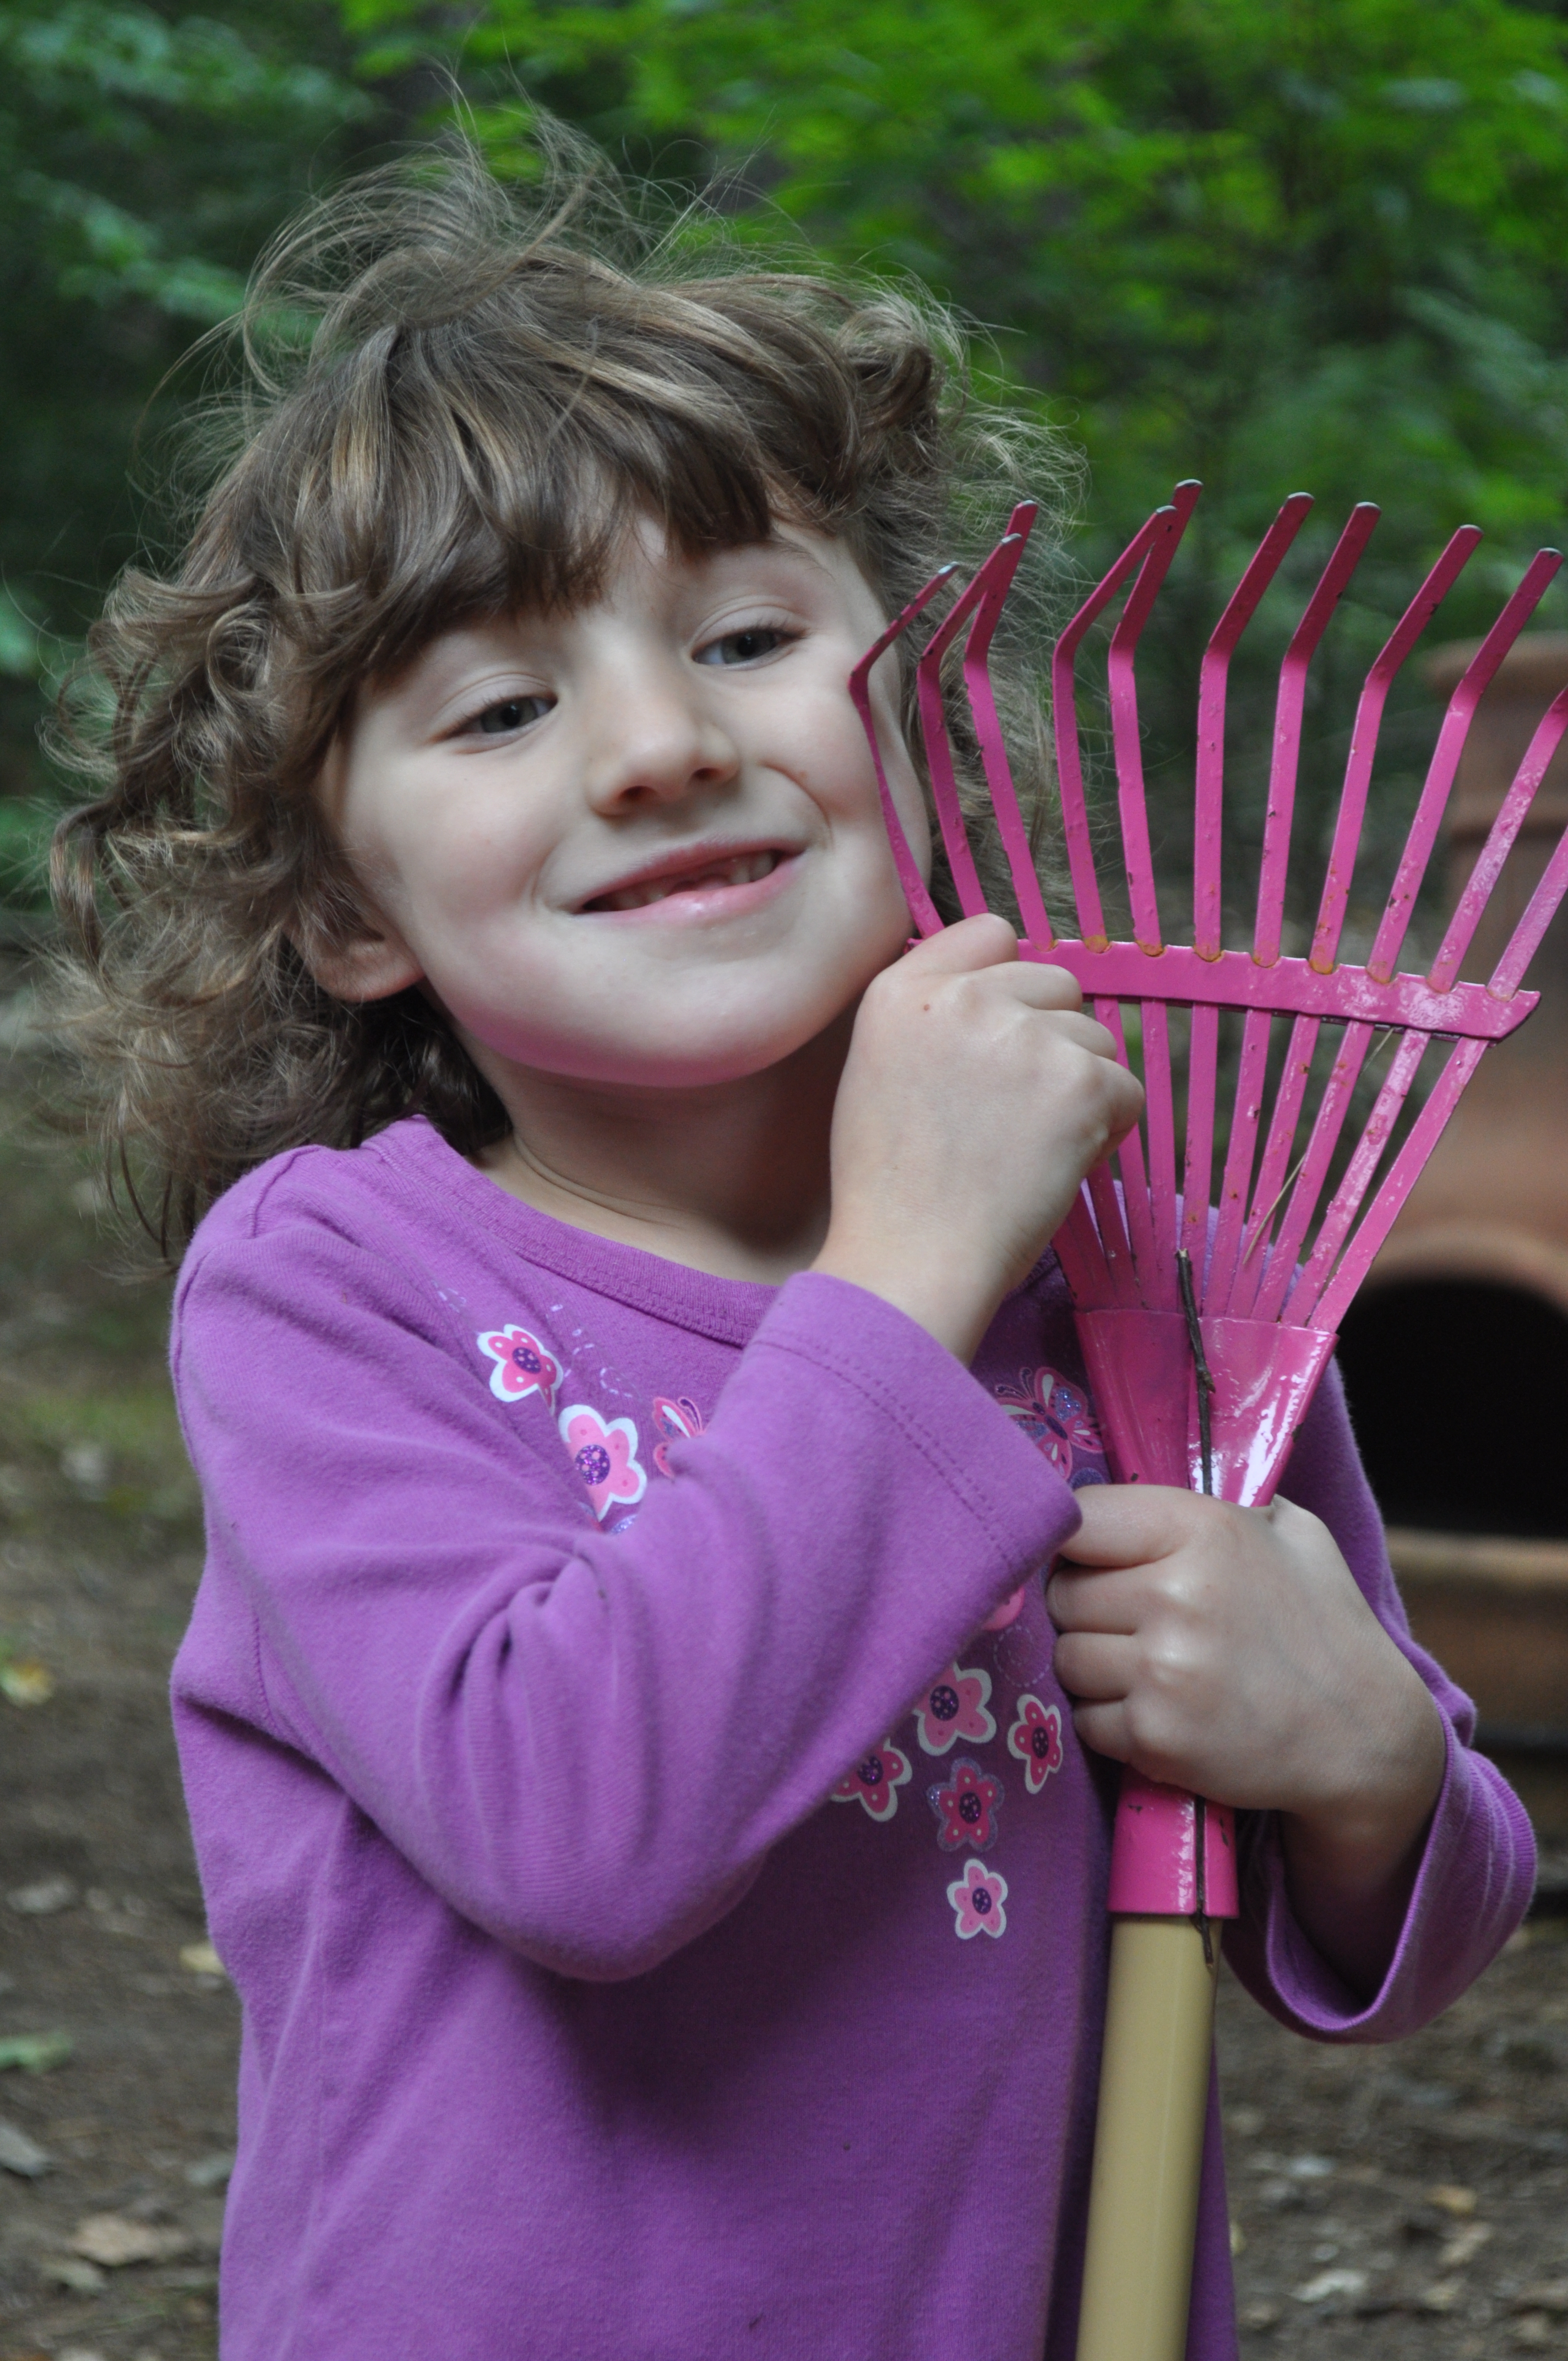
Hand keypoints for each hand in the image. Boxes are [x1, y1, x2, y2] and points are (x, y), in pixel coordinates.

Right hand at [812, 915, 1143, 1359]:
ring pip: (1094, 1038)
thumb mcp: (875, 1072)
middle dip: (1051, 1039)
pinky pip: (1126, 1089)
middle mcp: (962, 998)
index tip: (998, 1039)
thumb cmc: (891, 1189)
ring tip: (1028, 1147)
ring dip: (1079, 1087)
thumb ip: (931, 1019)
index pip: (990, 935)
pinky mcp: (1079, 1081)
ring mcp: (1024, 1036)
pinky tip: (1056, 1164)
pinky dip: (1107, 1129)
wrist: (912, 1261)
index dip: (1007, 988)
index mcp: (900, 992)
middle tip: (1014, 1112)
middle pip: (1055, 982)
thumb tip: (1003, 999)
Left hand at [1048, 1485, 1446, 1991]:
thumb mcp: (1288, 1530)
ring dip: (1095, 1666)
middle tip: (1133, 1621)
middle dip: (1085, 1607)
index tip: (1094, 1558)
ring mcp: (1162, 1671)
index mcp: (1202, 1529)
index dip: (1076, 1539)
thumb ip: (1210, 1500)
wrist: (1365, 1738)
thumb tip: (1128, 1487)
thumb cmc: (1323, 1625)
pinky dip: (1111, 1720)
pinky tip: (1161, 1711)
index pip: (1077, 1517)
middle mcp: (1175, 1595)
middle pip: (1061, 1593)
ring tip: (1150, 1667)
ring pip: (1066, 1658)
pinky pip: (1086, 1719)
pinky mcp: (1155, 1738)